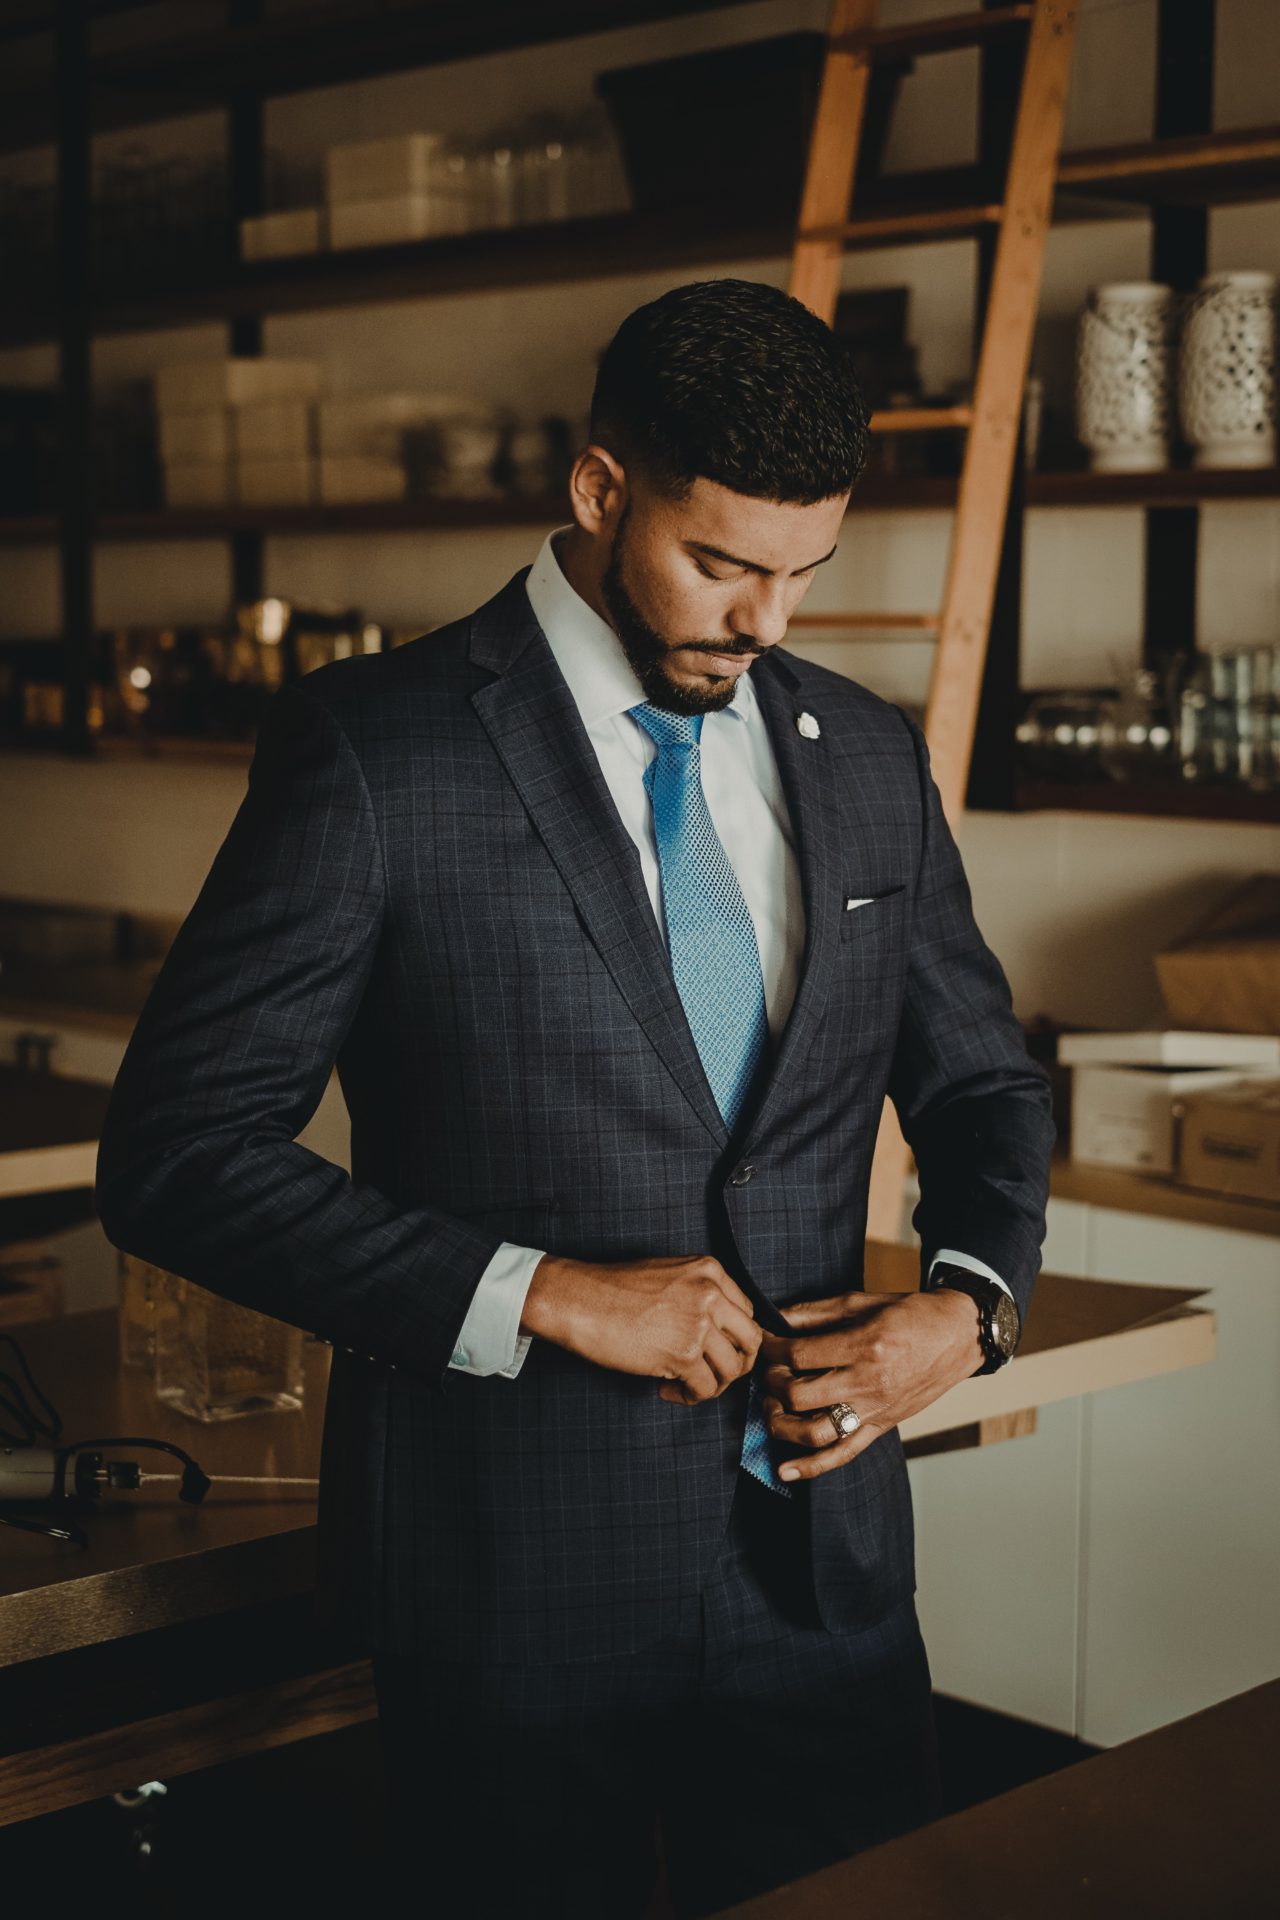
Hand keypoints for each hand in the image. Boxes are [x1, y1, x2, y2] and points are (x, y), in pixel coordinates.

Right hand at [520, 1253, 761, 1403]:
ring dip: (713, 1384)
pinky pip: (706, 1388)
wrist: (579, 1300)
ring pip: (733, 1368)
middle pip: (751, 1340)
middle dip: (736, 1363)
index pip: (747, 1312)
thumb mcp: (668, 1274)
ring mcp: (699, 1324)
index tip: (717, 1351)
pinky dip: (690, 1397)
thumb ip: (699, 1294)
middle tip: (713, 1374)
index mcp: (710, 1270)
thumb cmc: (613, 1289)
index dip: (735, 1338)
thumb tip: (720, 1331)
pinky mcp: (682, 1354)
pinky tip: (668, 1391)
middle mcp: (711, 1294)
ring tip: (686, 1385)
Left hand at [759, 1287, 983, 1482]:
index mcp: (864, 1345)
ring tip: (772, 1408)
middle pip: (800, 1395)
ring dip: (782, 1425)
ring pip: (815, 1432)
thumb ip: (816, 1311)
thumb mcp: (863, 1301)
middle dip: (772, 1383)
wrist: (960, 1335)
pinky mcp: (883, 1427)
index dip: (771, 1348)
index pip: (798, 1355)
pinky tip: (785, 1470)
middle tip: (769, 1371)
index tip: (763, 1342)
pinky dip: (812, 1467)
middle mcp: (869, 1383)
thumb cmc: (912, 1314)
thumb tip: (775, 1318)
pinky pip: (844, 1454)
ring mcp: (876, 1410)